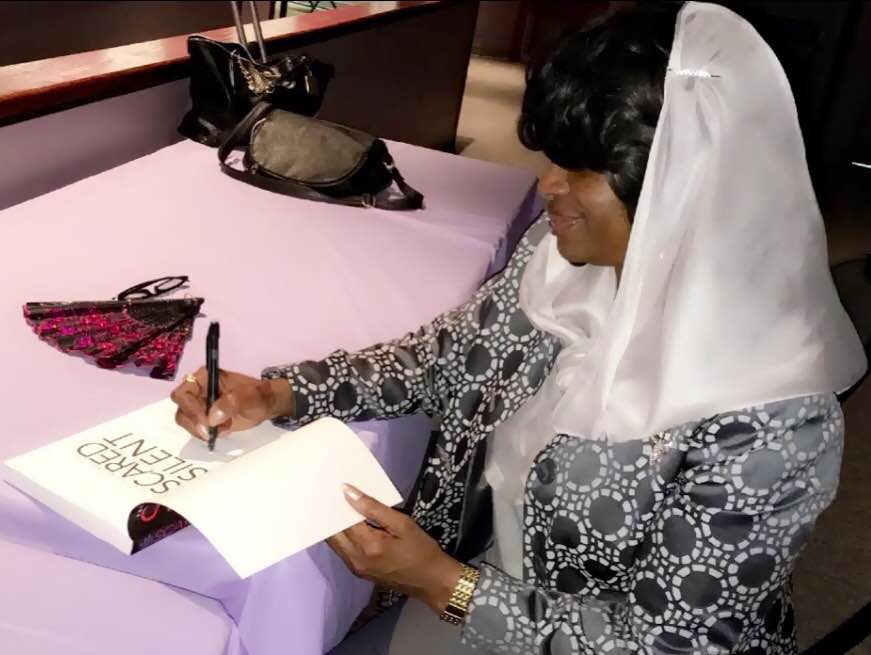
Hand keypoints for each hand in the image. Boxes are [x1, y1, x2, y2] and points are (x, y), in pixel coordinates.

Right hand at [170, 367, 294, 440]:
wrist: (265, 404)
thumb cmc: (257, 395)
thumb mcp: (248, 396)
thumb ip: (231, 403)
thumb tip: (212, 417)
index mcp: (205, 377)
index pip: (183, 393)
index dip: (190, 409)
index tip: (206, 422)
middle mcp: (197, 390)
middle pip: (181, 410)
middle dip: (195, 424)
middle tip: (211, 432)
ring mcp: (198, 405)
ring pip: (186, 422)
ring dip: (203, 430)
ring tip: (225, 427)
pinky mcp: (203, 418)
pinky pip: (196, 430)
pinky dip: (208, 434)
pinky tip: (224, 430)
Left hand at [327, 484, 463, 614]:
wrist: (432, 581)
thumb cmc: (421, 550)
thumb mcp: (402, 524)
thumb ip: (374, 508)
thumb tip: (348, 492)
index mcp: (367, 545)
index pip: (341, 520)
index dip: (337, 503)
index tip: (336, 488)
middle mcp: (356, 559)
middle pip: (333, 533)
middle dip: (333, 515)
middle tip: (334, 496)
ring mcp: (356, 568)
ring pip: (336, 543)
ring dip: (336, 526)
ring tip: (342, 507)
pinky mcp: (359, 571)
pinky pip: (343, 550)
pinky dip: (344, 537)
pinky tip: (351, 525)